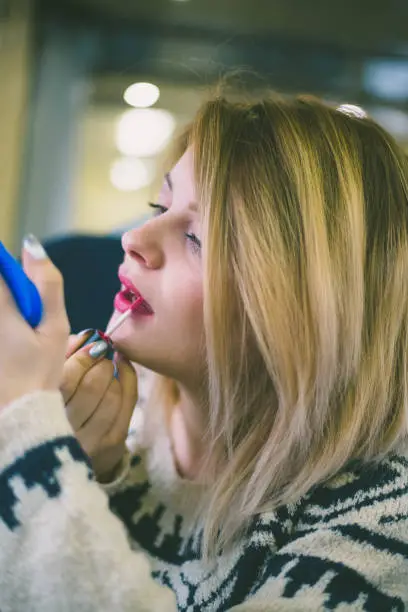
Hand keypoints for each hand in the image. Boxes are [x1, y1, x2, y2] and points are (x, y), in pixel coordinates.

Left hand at [0, 236, 69, 409]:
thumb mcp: (56, 328)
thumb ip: (47, 285)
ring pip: (2, 306)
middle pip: (1, 290)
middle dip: (11, 296)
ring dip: (10, 312)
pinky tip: (11, 349)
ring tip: (18, 341)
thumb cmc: (40, 372)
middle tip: (24, 322)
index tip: (22, 288)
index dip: (8, 269)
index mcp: (2, 308)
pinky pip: (0, 323)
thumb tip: (32, 245)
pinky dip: (8, 327)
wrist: (18, 414)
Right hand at [61, 335, 137, 481]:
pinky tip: (122, 368)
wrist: (62, 456)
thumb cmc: (54, 407)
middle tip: (102, 350)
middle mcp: (66, 431)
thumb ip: (62, 357)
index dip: (82, 357)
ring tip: (109, 362)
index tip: (90, 344)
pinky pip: (127, 402)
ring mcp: (92, 441)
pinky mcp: (113, 444)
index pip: (67, 380)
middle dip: (100, 362)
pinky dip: (128, 379)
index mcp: (44, 414)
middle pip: (92, 386)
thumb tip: (84, 338)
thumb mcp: (51, 381)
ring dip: (113, 372)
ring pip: (112, 394)